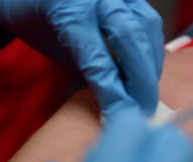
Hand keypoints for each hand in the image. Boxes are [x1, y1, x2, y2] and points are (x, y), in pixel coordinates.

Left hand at [0, 0, 163, 116]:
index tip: (121, 116)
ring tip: (147, 92)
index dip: (113, 92)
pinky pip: (149, 21)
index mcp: (69, 13)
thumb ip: (90, 71)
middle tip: (145, 109)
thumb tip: (120, 102)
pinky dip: (152, 47)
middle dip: (142, 78)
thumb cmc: (40, 26)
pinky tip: (149, 70)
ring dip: (152, 63)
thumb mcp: (57, 51)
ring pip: (147, 26)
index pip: (98, 60)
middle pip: (131, 37)